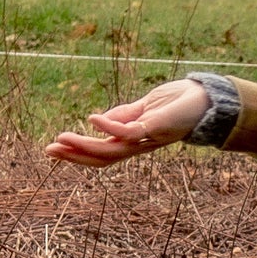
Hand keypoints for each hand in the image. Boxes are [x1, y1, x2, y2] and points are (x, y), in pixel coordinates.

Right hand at [45, 78, 208, 169]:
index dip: (79, 153)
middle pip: (102, 158)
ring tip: (60, 140)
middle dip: (74, 156)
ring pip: (110, 150)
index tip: (55, 149)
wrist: (208, 99)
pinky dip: (109, 127)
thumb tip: (97, 121)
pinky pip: (128, 131)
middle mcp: (139, 145)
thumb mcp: (145, 108)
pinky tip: (91, 120)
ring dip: (84, 146)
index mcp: (134, 141)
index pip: (102, 152)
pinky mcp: (156, 127)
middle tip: (49, 151)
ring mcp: (147, 138)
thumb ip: (124, 115)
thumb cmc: (179, 102)